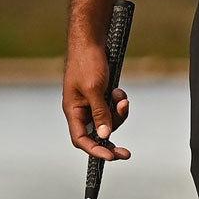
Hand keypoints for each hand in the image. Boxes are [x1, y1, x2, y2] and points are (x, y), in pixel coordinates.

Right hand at [62, 36, 131, 161]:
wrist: (91, 40)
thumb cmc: (87, 62)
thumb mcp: (94, 89)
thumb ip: (100, 113)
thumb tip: (105, 135)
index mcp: (73, 111)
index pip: (81, 139)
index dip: (95, 150)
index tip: (111, 157)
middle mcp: (81, 109)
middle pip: (97, 133)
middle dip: (112, 137)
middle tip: (126, 153)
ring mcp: (91, 101)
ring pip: (108, 119)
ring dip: (118, 112)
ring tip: (122, 98)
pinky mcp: (101, 94)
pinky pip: (112, 106)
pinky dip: (119, 101)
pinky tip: (119, 91)